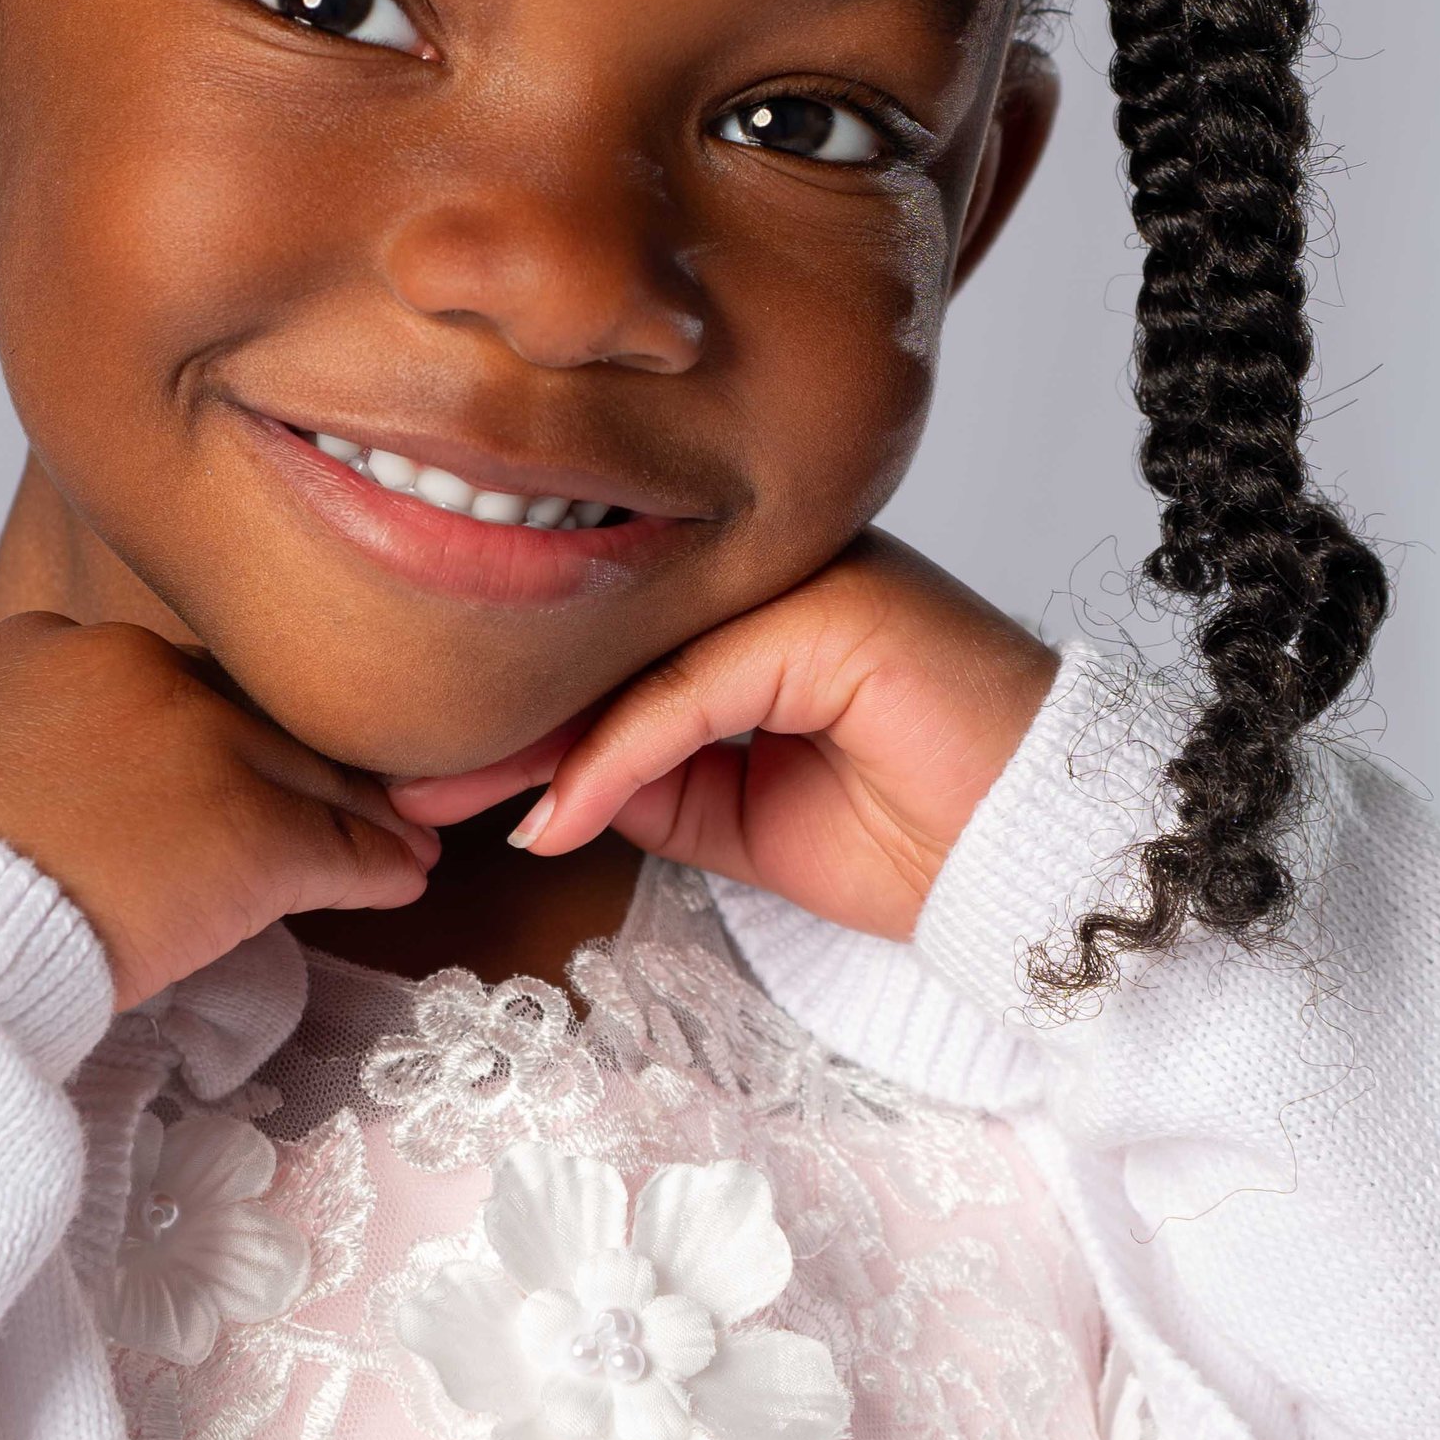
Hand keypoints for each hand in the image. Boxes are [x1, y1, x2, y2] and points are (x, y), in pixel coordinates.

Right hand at [0, 613, 439, 1007]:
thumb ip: (8, 751)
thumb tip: (46, 799)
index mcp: (45, 645)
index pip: (156, 679)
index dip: (199, 731)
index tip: (221, 765)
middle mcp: (132, 668)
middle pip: (242, 712)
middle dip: (290, 760)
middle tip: (343, 793)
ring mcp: (199, 743)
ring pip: (303, 771)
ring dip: (357, 812)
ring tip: (397, 841)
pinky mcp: (248, 829)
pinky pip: (337, 846)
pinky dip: (376, 867)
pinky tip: (400, 881)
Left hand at [391, 533, 1055, 943]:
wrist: (1039, 865)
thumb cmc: (920, 835)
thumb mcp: (740, 816)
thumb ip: (649, 777)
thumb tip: (538, 781)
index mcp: (765, 601)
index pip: (618, 647)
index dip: (523, 714)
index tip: (430, 778)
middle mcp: (783, 573)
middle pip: (611, 640)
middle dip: (501, 719)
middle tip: (400, 784)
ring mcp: (811, 581)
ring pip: (637, 659)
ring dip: (532, 741)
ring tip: (443, 799)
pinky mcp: (831, 616)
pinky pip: (688, 691)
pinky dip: (611, 760)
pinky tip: (551, 817)